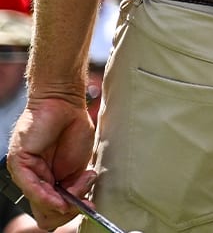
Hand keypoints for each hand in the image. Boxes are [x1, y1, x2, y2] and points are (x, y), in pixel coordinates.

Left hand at [8, 96, 96, 229]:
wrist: (66, 105)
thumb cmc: (74, 131)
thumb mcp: (79, 167)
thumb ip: (73, 187)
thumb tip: (68, 207)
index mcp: (48, 183)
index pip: (52, 212)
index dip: (69, 213)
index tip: (86, 206)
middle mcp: (34, 181)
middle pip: (45, 214)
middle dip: (67, 211)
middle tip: (84, 201)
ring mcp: (25, 173)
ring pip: (39, 203)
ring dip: (62, 203)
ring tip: (78, 191)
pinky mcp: (19, 163)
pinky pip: (31, 188)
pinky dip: (46, 197)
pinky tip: (59, 199)